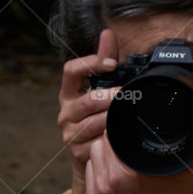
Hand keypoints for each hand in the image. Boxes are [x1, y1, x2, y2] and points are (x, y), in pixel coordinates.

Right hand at [56, 27, 123, 193]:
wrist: (90, 160)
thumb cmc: (97, 119)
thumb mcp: (98, 88)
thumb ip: (102, 61)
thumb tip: (107, 33)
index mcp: (68, 93)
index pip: (70, 70)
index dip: (90, 64)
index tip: (111, 63)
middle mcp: (65, 112)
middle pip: (87, 100)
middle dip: (110, 97)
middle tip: (127, 94)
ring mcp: (70, 133)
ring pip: (94, 122)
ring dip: (113, 118)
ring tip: (127, 115)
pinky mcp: (77, 152)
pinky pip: (97, 142)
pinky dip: (111, 138)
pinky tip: (120, 134)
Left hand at [82, 28, 192, 193]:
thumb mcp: (188, 174)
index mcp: (130, 172)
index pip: (114, 133)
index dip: (120, 125)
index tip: (130, 124)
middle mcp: (110, 181)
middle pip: (101, 141)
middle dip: (112, 137)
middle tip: (125, 138)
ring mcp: (99, 191)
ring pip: (92, 154)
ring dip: (103, 150)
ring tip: (118, 151)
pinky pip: (88, 171)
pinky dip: (97, 166)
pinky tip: (110, 167)